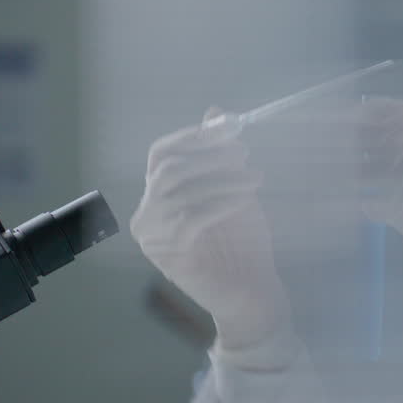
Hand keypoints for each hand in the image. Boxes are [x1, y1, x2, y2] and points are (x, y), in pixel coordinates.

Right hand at [130, 108, 292, 353]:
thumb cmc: (244, 241)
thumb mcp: (235, 189)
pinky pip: (192, 217)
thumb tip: (215, 111)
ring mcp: (154, 237)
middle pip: (168, 169)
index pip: (161, 154)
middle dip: (209, 155)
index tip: (228, 130)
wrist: (253, 291)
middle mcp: (147, 215)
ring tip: (255, 178)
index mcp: (158, 196)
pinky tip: (246, 199)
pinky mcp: (170, 255)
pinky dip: (222, 202)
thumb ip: (221, 155)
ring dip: (222, 178)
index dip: (193, 137)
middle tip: (245, 155)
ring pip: (180, 191)